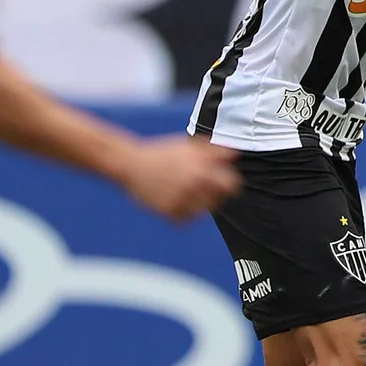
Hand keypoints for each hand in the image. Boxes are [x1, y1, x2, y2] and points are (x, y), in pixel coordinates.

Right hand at [115, 137, 240, 222]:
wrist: (130, 164)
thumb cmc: (161, 153)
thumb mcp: (188, 146)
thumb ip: (214, 151)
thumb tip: (236, 155)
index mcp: (202, 169)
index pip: (232, 184)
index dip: (230, 183)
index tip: (223, 183)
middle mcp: (194, 186)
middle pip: (220, 201)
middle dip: (216, 195)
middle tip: (204, 190)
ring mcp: (182, 201)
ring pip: (204, 212)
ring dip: (198, 204)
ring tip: (184, 192)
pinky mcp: (169, 213)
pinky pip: (186, 219)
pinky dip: (182, 213)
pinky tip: (173, 200)